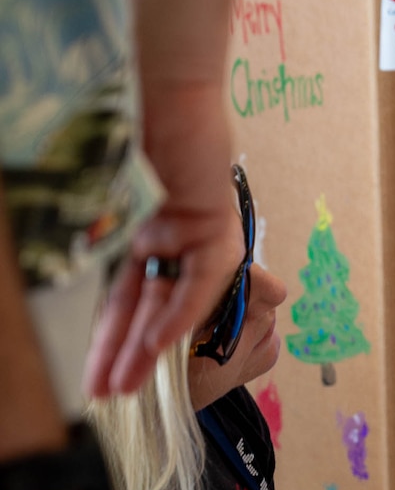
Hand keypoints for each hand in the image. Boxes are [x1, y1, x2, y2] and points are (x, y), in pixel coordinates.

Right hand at [84, 76, 238, 398]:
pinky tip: (158, 344)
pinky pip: (198, 280)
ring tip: (122, 387)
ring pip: (173, 305)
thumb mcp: (110, 198)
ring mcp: (196, 235)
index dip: (110, 339)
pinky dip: (177, 312)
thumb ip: (107, 240)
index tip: (94, 376)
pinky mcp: (217, 226)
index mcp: (147, 237)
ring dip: (148, 349)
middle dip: (125, 357)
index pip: (126, 299)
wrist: (164, 91)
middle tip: (107, 398)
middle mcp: (173, 242)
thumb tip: (82, 259)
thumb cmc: (131, 133)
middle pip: (146, 310)